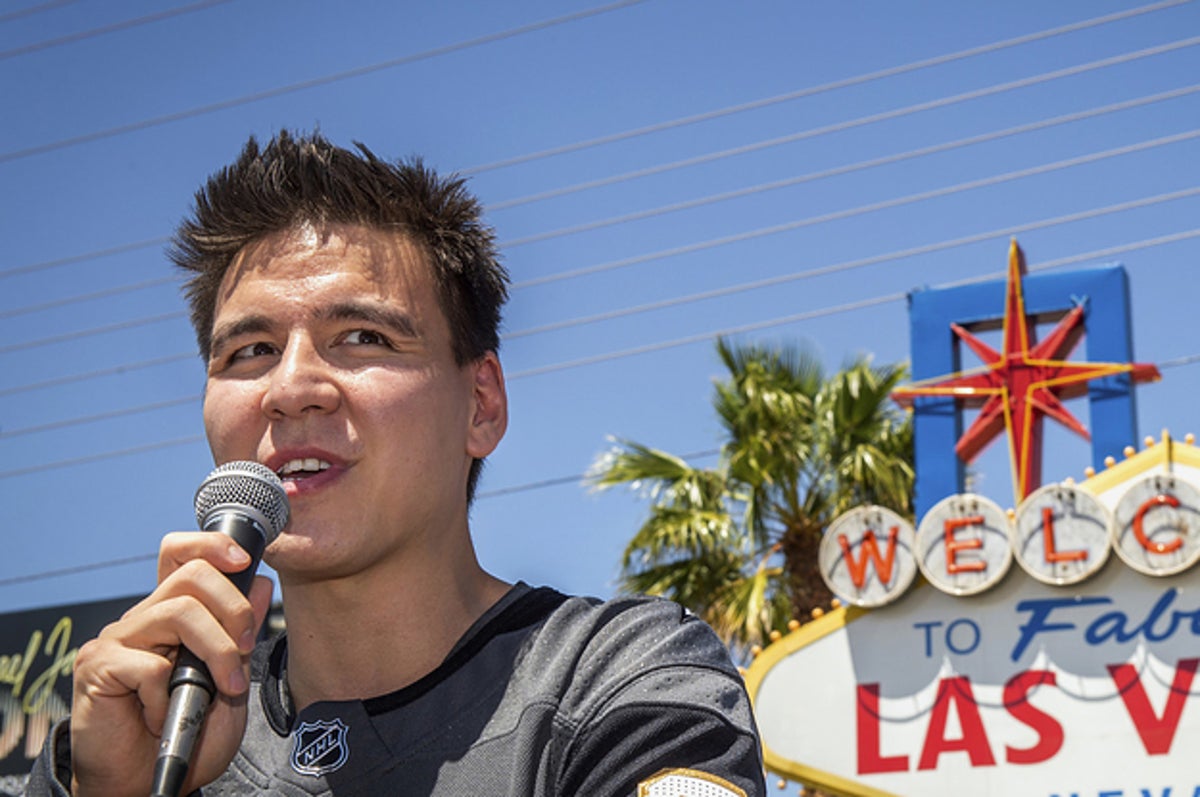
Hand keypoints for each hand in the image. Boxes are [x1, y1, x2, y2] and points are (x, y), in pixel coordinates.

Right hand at [69, 532, 273, 796]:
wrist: (148, 781)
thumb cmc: (187, 733)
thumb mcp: (231, 682)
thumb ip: (242, 636)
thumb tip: (262, 584)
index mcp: (173, 615)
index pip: (182, 555)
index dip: (212, 545)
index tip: (244, 559)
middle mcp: (144, 618)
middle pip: (193, 575)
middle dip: (234, 608)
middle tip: (244, 650)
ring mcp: (118, 640)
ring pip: (178, 612)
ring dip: (215, 651)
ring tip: (222, 689)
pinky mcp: (97, 667)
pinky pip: (148, 665)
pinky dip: (166, 695)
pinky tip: (162, 717)